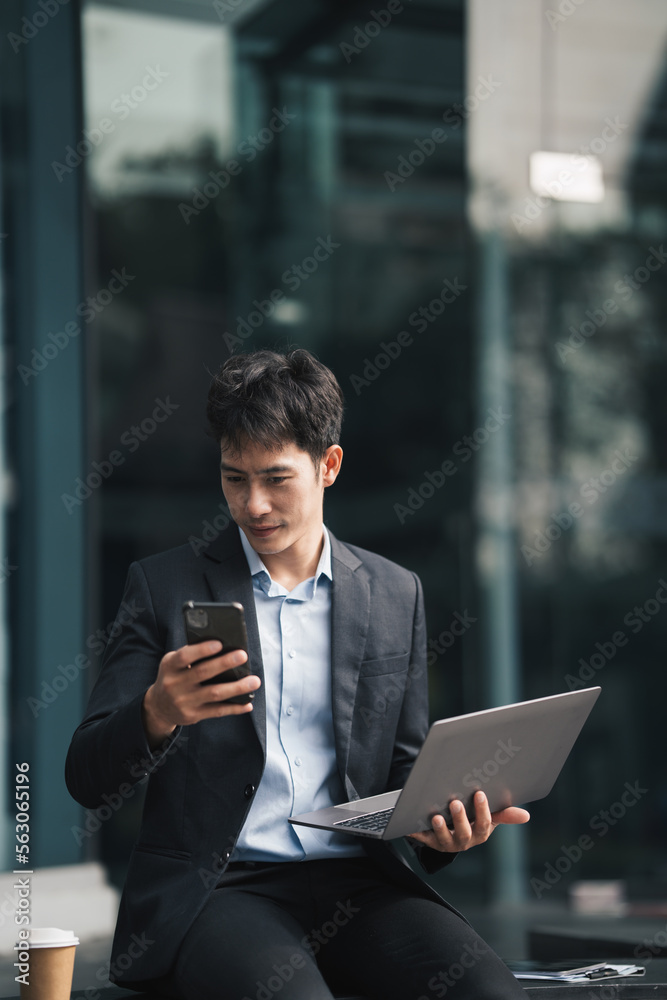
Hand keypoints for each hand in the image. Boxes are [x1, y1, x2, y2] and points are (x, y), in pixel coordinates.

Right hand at [142, 640, 260, 748]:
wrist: (159, 706)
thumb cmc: (174, 676)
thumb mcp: (173, 663)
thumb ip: (191, 656)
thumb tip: (225, 648)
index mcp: (170, 666)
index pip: (185, 656)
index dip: (202, 650)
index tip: (219, 644)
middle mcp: (175, 684)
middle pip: (203, 672)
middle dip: (224, 663)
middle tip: (243, 655)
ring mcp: (184, 702)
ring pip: (214, 693)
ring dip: (237, 687)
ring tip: (254, 681)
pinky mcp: (193, 716)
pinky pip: (217, 711)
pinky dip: (234, 708)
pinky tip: (248, 703)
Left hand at [408, 791, 529, 853]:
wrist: (449, 831)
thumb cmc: (472, 820)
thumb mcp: (488, 817)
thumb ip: (504, 814)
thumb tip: (526, 816)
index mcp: (480, 833)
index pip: (484, 824)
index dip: (482, 811)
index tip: (479, 793)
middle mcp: (464, 841)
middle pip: (464, 833)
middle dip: (460, 819)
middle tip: (455, 803)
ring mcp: (446, 842)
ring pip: (443, 839)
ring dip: (440, 828)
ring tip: (436, 817)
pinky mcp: (428, 840)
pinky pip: (422, 838)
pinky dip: (417, 832)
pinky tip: (412, 824)